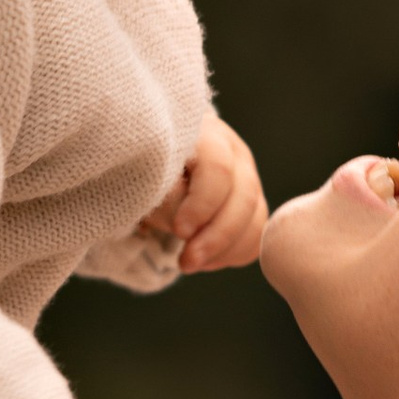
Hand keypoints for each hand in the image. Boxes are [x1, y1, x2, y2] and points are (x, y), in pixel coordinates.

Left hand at [143, 110, 266, 273]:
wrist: (147, 165)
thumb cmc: (142, 168)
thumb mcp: (143, 179)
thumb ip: (166, 198)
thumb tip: (190, 231)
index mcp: (205, 134)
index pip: (218, 168)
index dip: (203, 204)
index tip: (179, 231)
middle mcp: (233, 150)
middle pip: (245, 194)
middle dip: (217, 236)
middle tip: (186, 262)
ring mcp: (246, 175)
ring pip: (255, 215)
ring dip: (225, 249)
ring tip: (190, 263)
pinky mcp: (249, 200)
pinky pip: (257, 232)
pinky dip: (235, 253)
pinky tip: (206, 259)